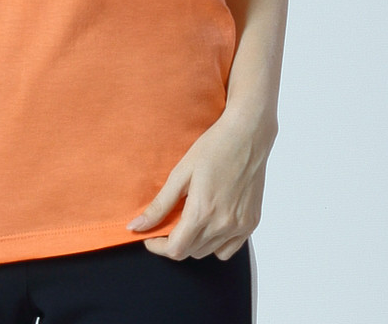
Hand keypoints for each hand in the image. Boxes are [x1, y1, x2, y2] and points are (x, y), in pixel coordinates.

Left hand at [126, 109, 274, 260]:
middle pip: (190, 252)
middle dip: (174, 241)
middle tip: (168, 220)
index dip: (157, 247)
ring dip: (194, 242)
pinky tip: (211, 221)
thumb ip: (159, 205)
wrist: (248, 134)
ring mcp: (240, 226)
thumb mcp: (181, 173)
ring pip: (208, 252)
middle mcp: (223, 224)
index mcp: (202, 211)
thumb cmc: (214, 147)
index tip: (149, 236)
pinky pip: (229, 249)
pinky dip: (216, 243)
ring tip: (190, 216)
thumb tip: (135, 226)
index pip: (175, 250)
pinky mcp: (252, 223)